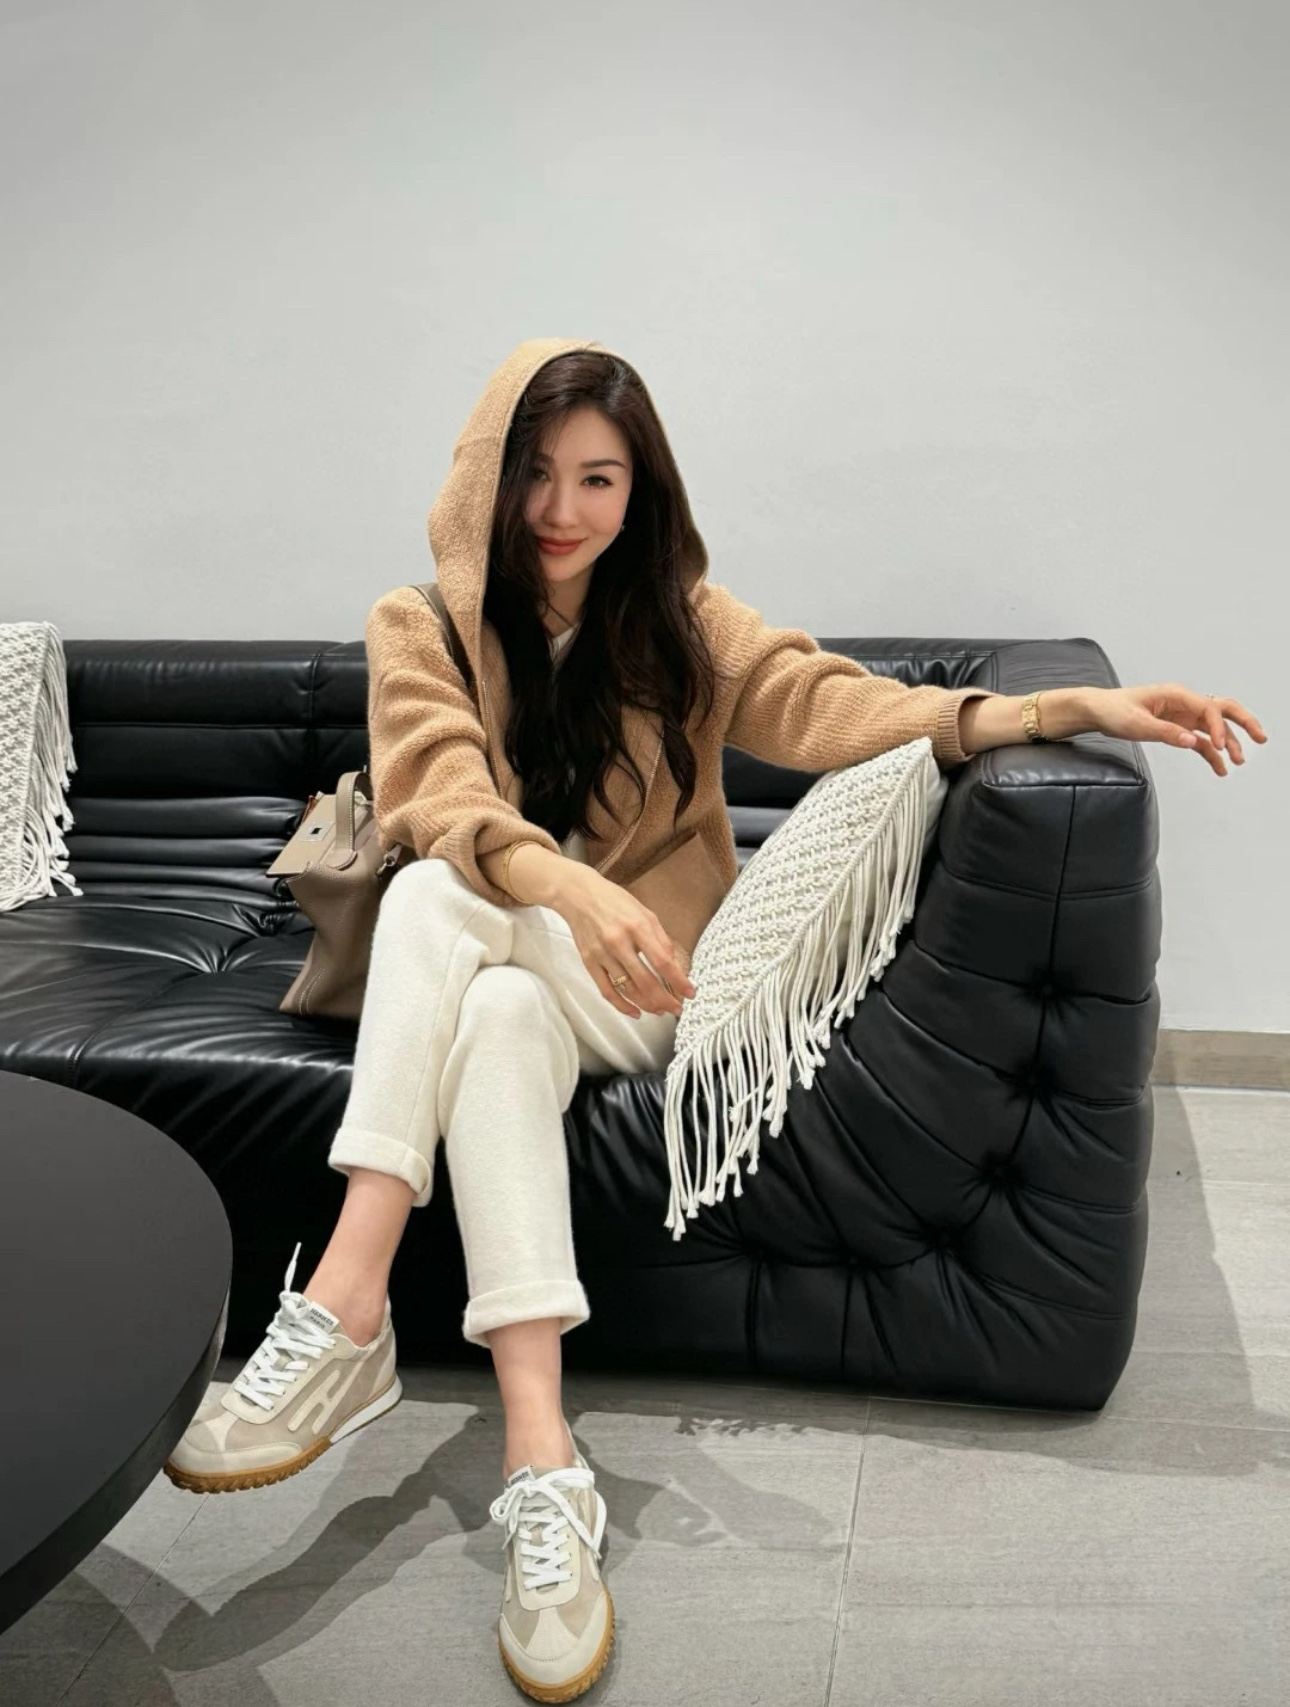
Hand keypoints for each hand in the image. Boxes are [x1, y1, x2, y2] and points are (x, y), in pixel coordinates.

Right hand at [554, 867, 696, 1018]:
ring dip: (647, 1004)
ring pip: (627, 989)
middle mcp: (618, 941)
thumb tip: (674, 967)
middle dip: (665, 1000)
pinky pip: (606, 991)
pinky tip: (635, 1012)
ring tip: (660, 1010)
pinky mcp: (589, 962)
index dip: (678, 981)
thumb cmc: (615, 902)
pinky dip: (622, 1005)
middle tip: (677, 1009)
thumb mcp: (645, 913)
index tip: (690, 993)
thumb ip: (661, 940)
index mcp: (637, 926)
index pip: (662, 961)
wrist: (579, 895)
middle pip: (645, 981)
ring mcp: (602, 954)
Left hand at [1084, 684, 1267, 775]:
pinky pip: (1200, 740)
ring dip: (1229, 743)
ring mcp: (1182, 716)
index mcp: (1176, 695)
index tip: (1220, 747)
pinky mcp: (1177, 728)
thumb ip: (1166, 732)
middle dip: (1244, 722)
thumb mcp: (1137, 724)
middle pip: (1223, 709)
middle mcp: (1184, 703)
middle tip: (1260, 737)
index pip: (1209, 708)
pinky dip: (1211, 753)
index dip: (1218, 727)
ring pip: (1214, 727)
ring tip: (1238, 762)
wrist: (1098, 711)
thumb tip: (1192, 741)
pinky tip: (1220, 769)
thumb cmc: (1114, 711)